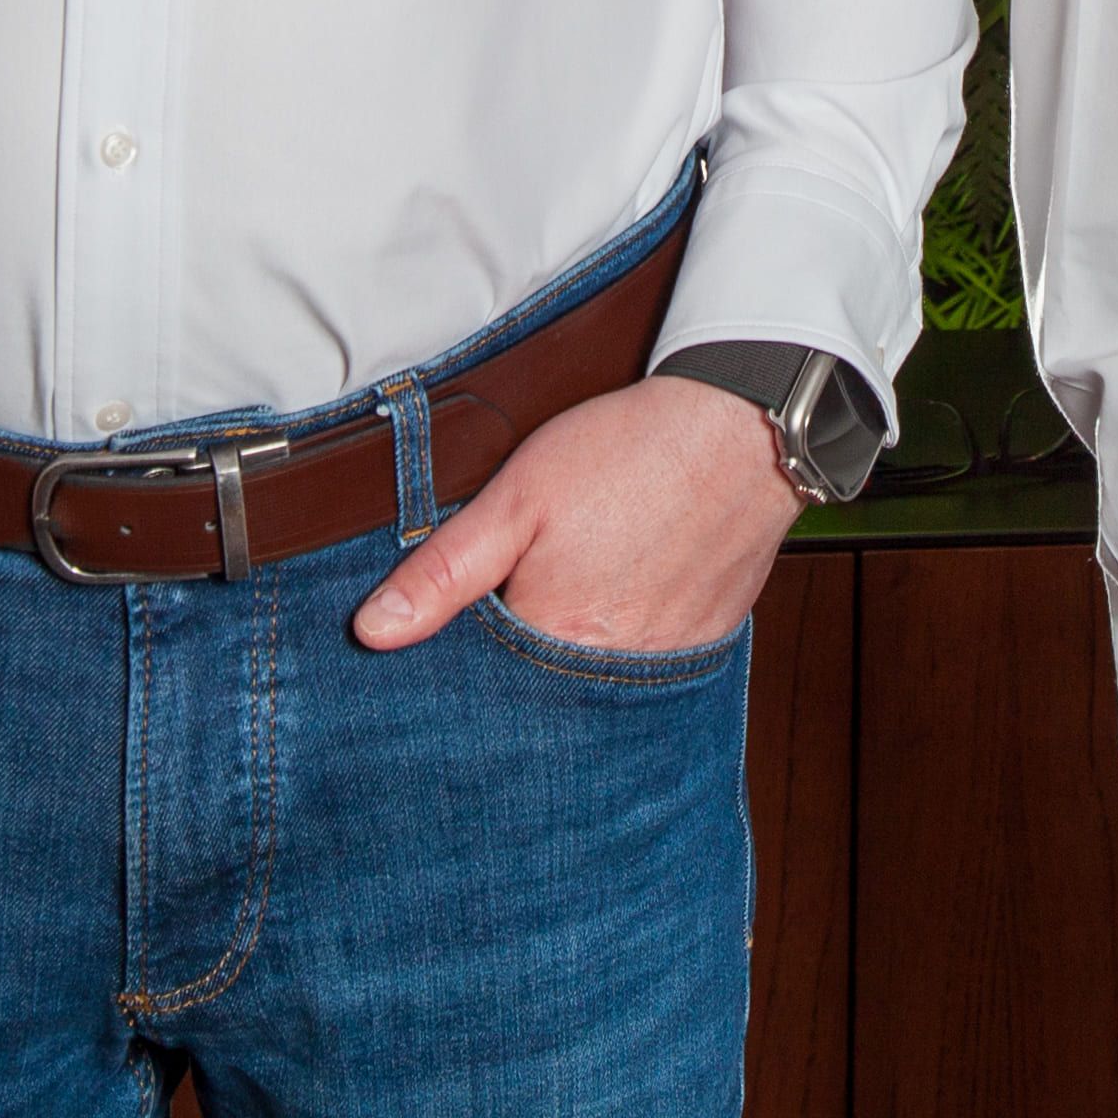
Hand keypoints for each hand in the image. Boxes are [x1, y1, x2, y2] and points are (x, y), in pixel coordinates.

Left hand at [354, 374, 799, 654]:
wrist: (744, 424)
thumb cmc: (628, 451)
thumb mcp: (517, 496)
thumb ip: (444, 571)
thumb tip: (373, 633)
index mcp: (557, 640)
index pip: (485, 688)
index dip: (464, 663)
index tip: (461, 629)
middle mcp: (615, 670)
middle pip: (544, 693)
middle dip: (520, 665)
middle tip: (528, 594)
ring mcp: (668, 662)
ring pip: (597, 683)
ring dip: (576, 656)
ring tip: (578, 592)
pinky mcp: (706, 642)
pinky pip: (651, 665)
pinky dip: (628, 642)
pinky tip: (624, 594)